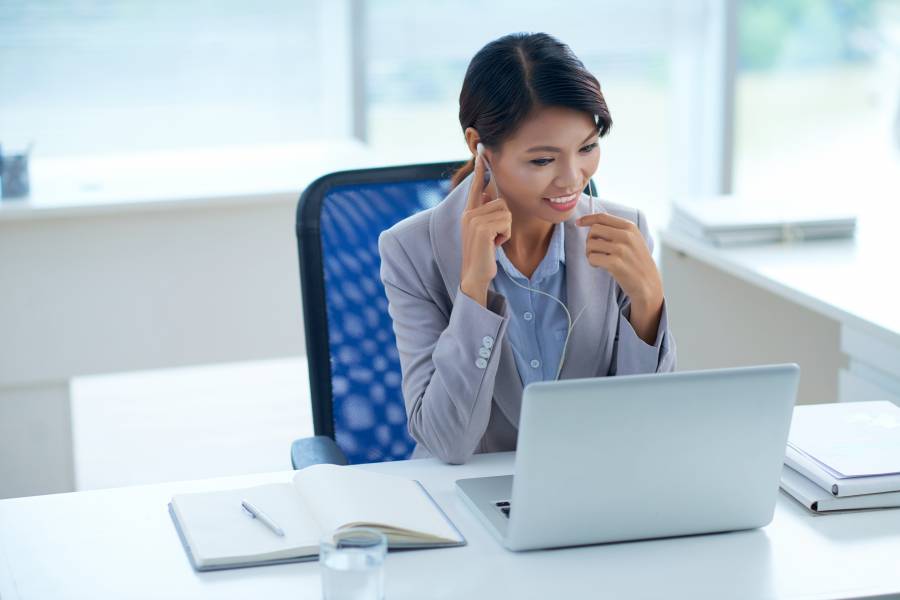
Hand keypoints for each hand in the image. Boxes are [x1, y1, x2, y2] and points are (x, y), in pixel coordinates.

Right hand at [459, 154, 511, 306]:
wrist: (474, 276)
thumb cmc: (483, 255)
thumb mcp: (484, 231)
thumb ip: (485, 212)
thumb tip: (488, 193)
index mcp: (469, 212)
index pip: (476, 186)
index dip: (480, 169)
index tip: (482, 150)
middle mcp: (468, 213)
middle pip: (501, 201)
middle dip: (505, 221)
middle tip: (494, 237)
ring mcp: (473, 220)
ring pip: (505, 212)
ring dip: (506, 229)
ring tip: (494, 241)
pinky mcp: (481, 228)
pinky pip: (506, 222)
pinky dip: (505, 235)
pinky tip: (494, 246)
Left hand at [576, 212, 663, 341]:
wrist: (648, 283)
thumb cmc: (637, 261)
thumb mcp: (633, 240)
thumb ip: (617, 230)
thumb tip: (592, 223)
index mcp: (630, 227)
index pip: (602, 217)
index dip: (587, 219)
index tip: (578, 223)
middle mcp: (626, 235)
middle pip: (594, 229)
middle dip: (589, 240)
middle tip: (594, 250)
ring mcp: (621, 249)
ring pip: (591, 244)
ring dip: (589, 253)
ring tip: (598, 260)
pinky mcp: (615, 263)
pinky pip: (592, 257)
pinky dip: (592, 262)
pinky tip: (599, 266)